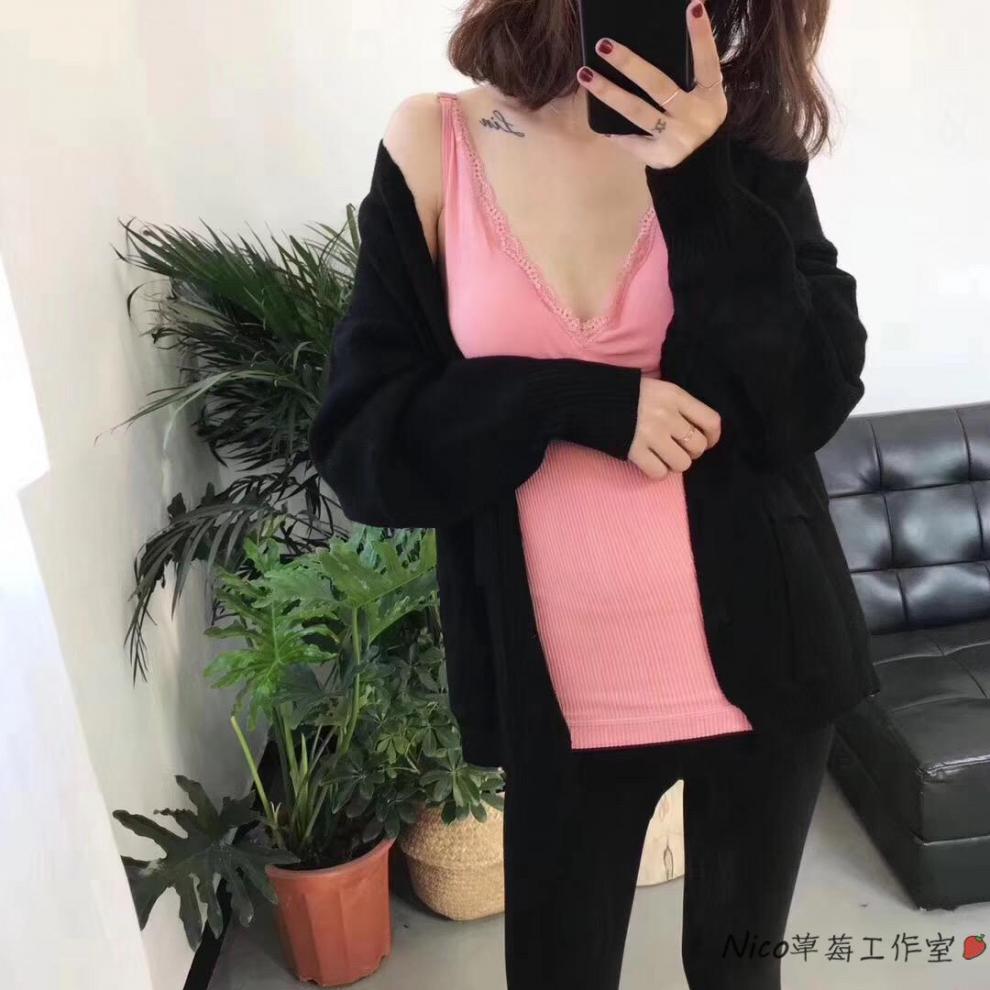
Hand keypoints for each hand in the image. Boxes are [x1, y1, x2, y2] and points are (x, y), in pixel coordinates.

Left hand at [575, 0, 727, 170]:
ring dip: (609, 92)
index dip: (701, 36)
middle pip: (659, 86)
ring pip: (637, 111)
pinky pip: (631, 139)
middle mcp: (696, 117)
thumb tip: (674, 23)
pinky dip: (614, 130)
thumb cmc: (693, 115)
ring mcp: (678, 138)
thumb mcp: (702, 93)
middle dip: (630, 64)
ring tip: (585, 74)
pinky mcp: (661, 156)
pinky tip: (594, 115)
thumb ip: (689, 68)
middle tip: (604, 45)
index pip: (707, 61)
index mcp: (710, 95)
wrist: (699, 161)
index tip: (692, 6)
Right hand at [628, 376, 720, 479]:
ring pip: (682, 463)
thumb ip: (678, 406)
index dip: (713, 436)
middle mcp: (667, 415)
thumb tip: (698, 431)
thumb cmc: (625, 394)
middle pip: (698, 446)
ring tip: (663, 457)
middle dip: (691, 452)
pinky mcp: (634, 451)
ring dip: (674, 464)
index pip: (711, 421)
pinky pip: (659, 473)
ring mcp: (651, 434)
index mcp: (675, 396)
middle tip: (677, 449)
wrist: (588, 399)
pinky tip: (649, 462)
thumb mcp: (657, 389)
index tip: (707, 441)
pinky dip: (657, 472)